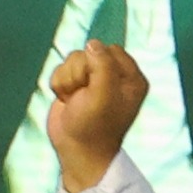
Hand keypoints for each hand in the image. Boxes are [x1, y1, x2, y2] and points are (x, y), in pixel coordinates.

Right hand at [46, 42, 149, 191]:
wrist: (76, 149)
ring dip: (68, 80)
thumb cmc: (94, 126)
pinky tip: (67, 100)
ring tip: (75, 100)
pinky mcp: (76, 84)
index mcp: (132, 78)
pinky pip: (61, 69)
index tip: (97, 87)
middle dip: (79, 71)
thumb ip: (102, 66)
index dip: (96, 65)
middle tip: (84, 95)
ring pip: (72, 59)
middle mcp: (116, 76)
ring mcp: (95, 80)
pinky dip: (59, 84)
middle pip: (88, 52)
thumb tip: (93, 44)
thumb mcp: (103, 96)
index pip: (109, 50)